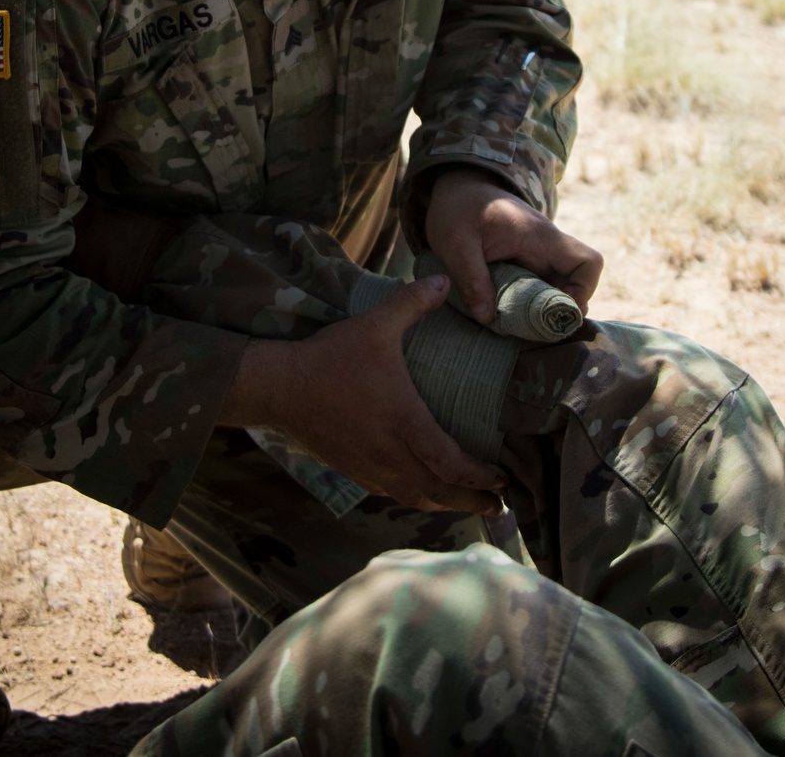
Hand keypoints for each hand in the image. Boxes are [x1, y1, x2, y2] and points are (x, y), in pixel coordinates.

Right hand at [218, 275, 508, 514]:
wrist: (280, 388)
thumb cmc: (330, 358)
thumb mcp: (375, 324)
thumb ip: (412, 302)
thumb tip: (445, 279)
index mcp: (405, 423)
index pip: (452, 464)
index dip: (481, 476)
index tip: (504, 478)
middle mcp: (391, 455)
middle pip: (440, 492)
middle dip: (473, 501)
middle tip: (500, 505)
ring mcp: (370, 468)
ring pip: (417, 498)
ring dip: (447, 505)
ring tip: (470, 505)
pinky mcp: (352, 471)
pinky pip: (392, 494)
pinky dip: (416, 497)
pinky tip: (423, 492)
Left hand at [425, 168, 603, 323]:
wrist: (457, 187)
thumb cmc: (458, 207)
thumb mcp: (455, 241)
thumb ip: (470, 277)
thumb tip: (486, 318)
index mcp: (540, 237)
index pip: (588, 262)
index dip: (582, 291)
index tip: (553, 312)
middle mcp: (547, 248)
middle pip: (575, 285)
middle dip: (556, 312)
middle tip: (526, 331)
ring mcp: (537, 256)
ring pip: (557, 290)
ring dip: (541, 312)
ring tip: (513, 327)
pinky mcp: (525, 264)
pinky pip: (538, 289)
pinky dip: (527, 306)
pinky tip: (505, 316)